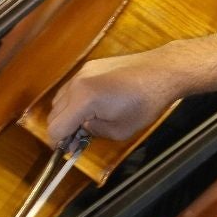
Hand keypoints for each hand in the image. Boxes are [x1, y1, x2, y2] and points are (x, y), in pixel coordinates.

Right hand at [47, 53, 177, 143]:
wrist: (162, 71)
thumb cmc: (146, 103)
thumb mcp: (121, 130)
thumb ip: (94, 132)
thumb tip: (83, 129)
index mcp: (83, 99)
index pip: (56, 127)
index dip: (58, 143)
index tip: (66, 151)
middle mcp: (77, 82)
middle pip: (54, 113)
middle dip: (62, 129)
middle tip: (77, 141)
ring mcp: (83, 71)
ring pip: (61, 98)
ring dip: (67, 114)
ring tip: (86, 123)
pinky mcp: (91, 65)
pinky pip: (73, 87)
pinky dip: (75, 100)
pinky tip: (93, 107)